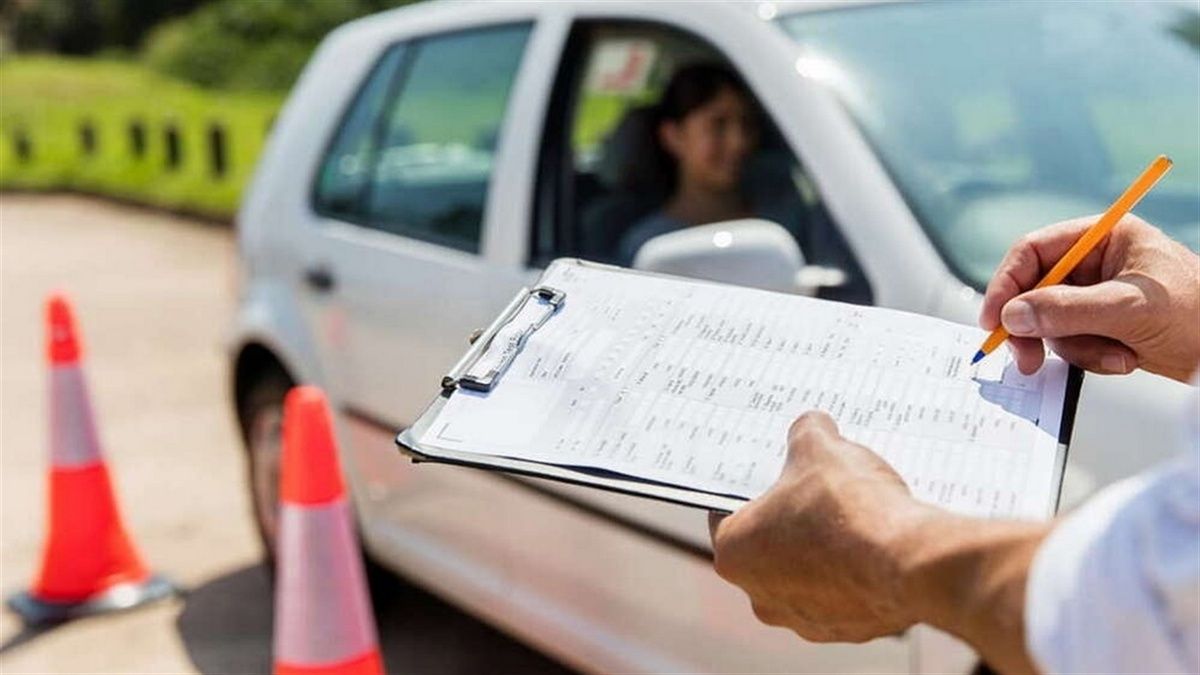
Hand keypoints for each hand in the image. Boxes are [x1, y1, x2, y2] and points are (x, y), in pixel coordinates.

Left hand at [709, 412, 1049, 673]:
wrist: (909, 562)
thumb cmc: (848, 507)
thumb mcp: (820, 448)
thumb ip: (806, 433)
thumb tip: (812, 426)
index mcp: (734, 553)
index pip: (727, 513)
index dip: (752, 487)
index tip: (772, 474)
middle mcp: (760, 596)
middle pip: (769, 546)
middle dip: (791, 518)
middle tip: (817, 489)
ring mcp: (804, 620)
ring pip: (808, 573)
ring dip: (825, 548)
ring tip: (854, 515)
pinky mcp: (847, 631)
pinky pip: (845, 593)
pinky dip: (856, 572)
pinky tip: (876, 544)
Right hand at [980, 215, 1199, 381]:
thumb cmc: (1199, 315)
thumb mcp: (1128, 309)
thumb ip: (1066, 310)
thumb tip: (1013, 316)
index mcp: (1103, 237)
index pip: (1034, 251)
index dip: (1007, 284)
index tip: (995, 320)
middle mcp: (1096, 262)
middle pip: (1035, 290)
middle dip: (1036, 327)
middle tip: (1025, 358)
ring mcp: (1098, 296)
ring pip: (1050, 323)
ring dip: (1075, 347)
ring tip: (1115, 355)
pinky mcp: (1103, 325)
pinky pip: (1070, 342)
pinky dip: (1091, 357)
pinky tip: (1125, 359)